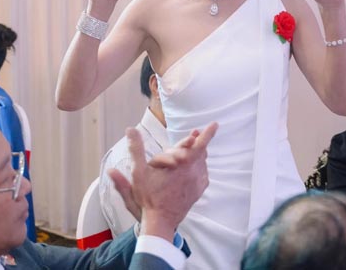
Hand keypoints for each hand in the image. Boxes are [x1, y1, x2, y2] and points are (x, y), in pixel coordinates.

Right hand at [109, 122, 217, 240]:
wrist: (160, 221)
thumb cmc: (149, 197)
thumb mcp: (138, 172)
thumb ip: (135, 149)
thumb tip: (130, 129)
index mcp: (181, 164)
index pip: (198, 144)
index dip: (207, 133)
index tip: (215, 124)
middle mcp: (193, 172)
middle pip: (201, 151)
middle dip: (197, 141)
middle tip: (194, 134)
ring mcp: (198, 182)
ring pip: (201, 162)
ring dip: (196, 155)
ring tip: (189, 151)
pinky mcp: (198, 191)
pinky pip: (202, 174)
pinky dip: (198, 167)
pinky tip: (191, 167)